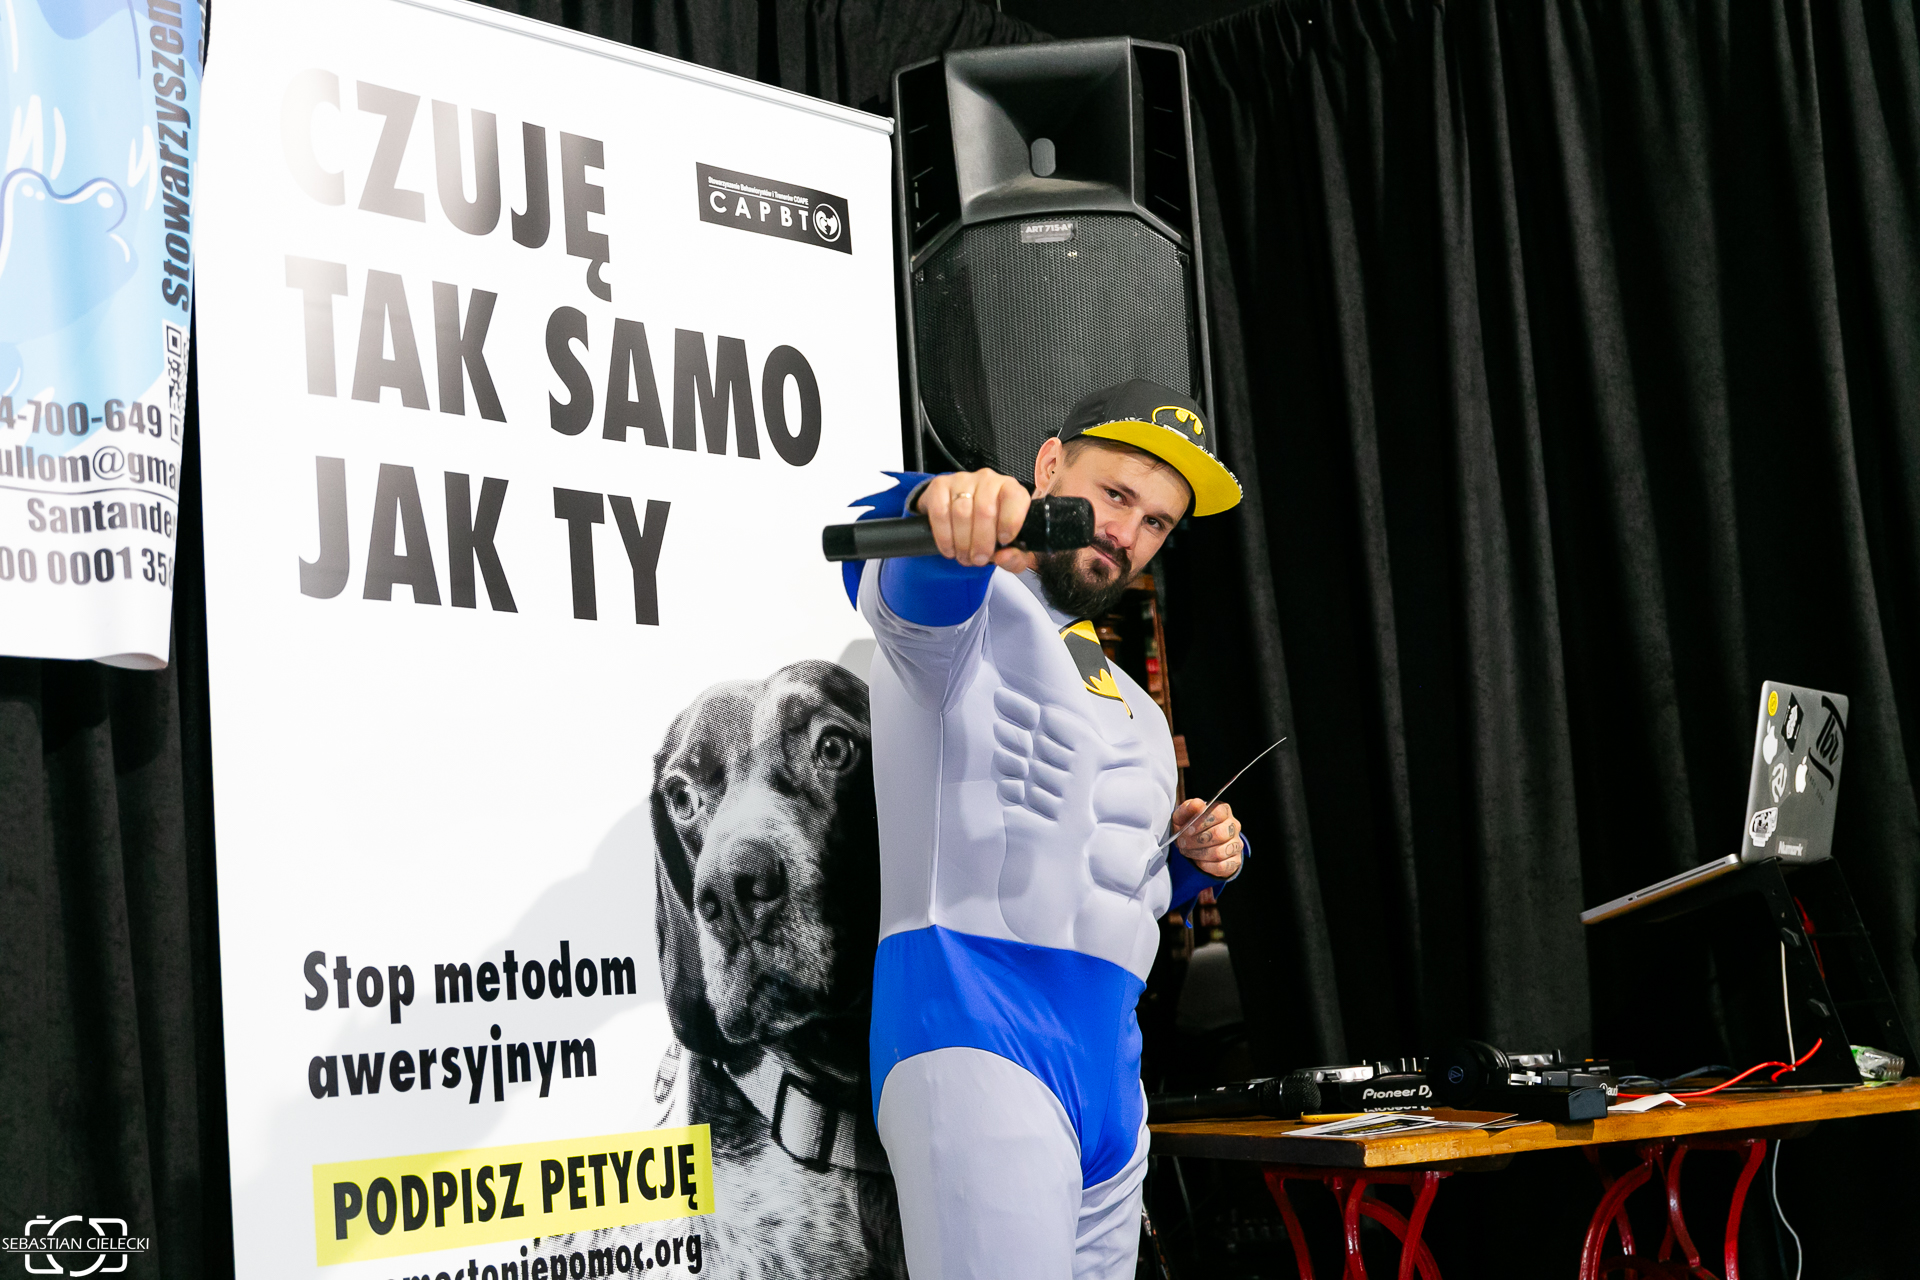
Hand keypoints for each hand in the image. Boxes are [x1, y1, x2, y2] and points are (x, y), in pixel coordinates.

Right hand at [913, 469, 1031, 568]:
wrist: (960, 517)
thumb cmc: (990, 530)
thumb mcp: (1010, 547)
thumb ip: (1015, 557)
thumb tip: (1004, 557)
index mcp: (1010, 489)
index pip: (1016, 497)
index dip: (1010, 522)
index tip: (1003, 541)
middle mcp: (988, 479)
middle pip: (985, 510)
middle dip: (982, 542)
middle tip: (979, 559)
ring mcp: (962, 480)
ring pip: (961, 513)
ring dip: (962, 543)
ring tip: (964, 557)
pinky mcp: (940, 485)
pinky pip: (940, 512)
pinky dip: (944, 536)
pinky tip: (949, 548)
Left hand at [1172, 798, 1242, 879]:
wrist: (1195, 844)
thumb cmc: (1190, 827)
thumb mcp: (1183, 816)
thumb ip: (1188, 808)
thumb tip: (1197, 804)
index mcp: (1224, 811)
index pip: (1218, 813)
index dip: (1200, 823)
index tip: (1186, 830)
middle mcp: (1233, 826)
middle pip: (1219, 834)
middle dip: (1197, 840)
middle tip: (1182, 843)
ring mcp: (1236, 844)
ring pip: (1220, 852)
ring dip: (1199, 853)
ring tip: (1187, 851)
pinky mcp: (1235, 860)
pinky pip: (1222, 866)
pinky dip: (1206, 865)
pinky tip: (1198, 861)